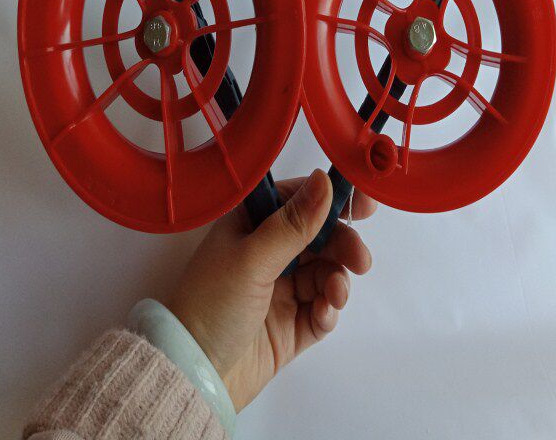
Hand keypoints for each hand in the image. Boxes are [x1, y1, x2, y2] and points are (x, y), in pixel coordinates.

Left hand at [166, 169, 375, 410]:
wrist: (192, 375)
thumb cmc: (211, 304)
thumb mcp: (251, 258)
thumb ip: (293, 223)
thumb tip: (324, 179)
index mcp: (250, 224)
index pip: (297, 198)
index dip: (331, 196)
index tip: (363, 202)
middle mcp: (266, 251)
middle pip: (318, 236)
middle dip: (342, 245)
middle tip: (360, 260)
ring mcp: (279, 288)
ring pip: (324, 272)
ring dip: (336, 279)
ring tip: (334, 295)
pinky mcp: (290, 324)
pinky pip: (321, 308)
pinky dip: (328, 309)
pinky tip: (322, 314)